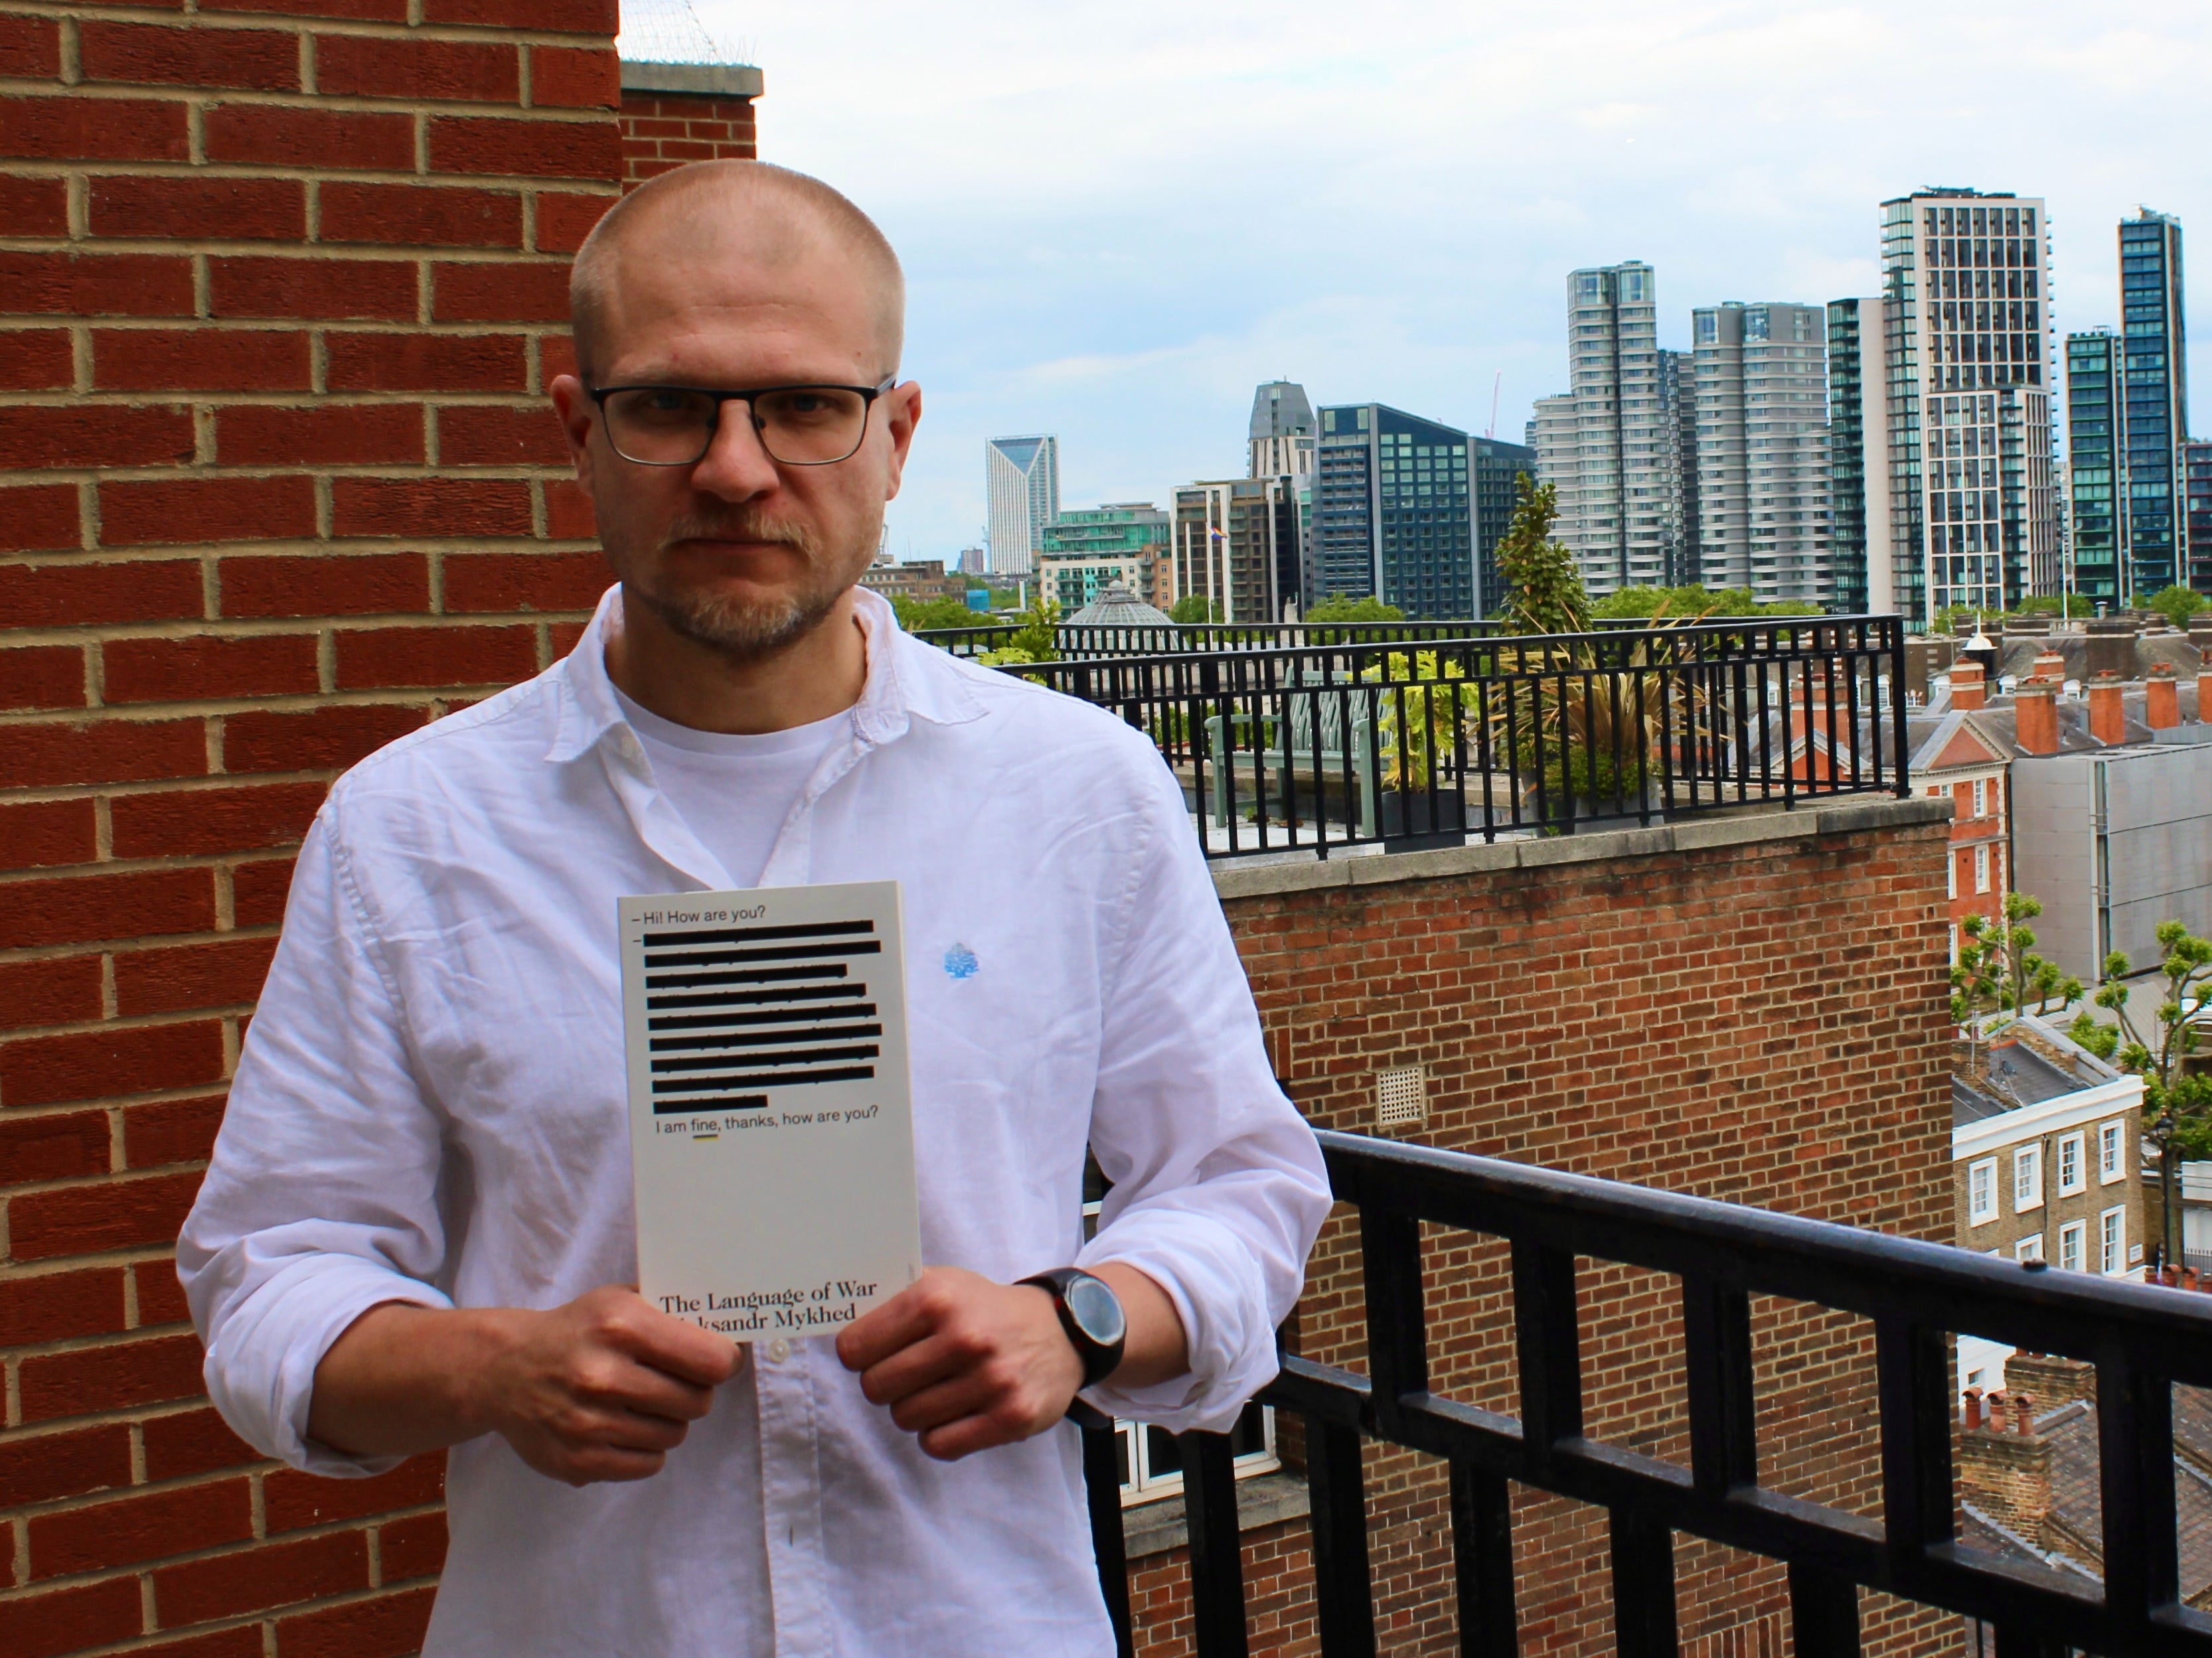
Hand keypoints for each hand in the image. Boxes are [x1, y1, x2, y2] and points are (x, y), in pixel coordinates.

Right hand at [308, 1286, 741, 1486]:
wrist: (503, 1370)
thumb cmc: (576, 1330)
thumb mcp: (618, 1299)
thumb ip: (671, 1310)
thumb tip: (731, 1328)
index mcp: (621, 1326)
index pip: (710, 1360)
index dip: (723, 1362)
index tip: (720, 1361)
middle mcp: (604, 1375)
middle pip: (697, 1402)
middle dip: (696, 1392)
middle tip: (680, 1383)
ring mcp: (590, 1423)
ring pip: (674, 1435)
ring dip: (669, 1421)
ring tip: (645, 1402)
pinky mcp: (579, 1461)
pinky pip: (648, 1464)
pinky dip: (646, 1449)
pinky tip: (626, 1426)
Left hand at [834, 1266, 1081, 1460]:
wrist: (1062, 1330)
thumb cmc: (985, 1309)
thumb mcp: (944, 1284)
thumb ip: (892, 1298)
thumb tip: (835, 1316)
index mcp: (938, 1298)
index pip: (855, 1347)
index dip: (857, 1355)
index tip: (870, 1354)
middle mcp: (964, 1337)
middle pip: (876, 1388)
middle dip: (885, 1384)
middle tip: (907, 1375)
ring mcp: (990, 1380)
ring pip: (906, 1419)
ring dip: (914, 1410)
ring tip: (939, 1390)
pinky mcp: (1010, 1417)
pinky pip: (939, 1445)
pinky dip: (939, 1435)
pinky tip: (956, 1413)